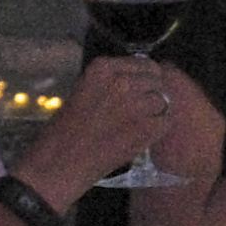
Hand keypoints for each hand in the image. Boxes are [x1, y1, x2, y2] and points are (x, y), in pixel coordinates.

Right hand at [17, 53, 179, 208]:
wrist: (60, 163)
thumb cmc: (64, 130)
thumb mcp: (84, 90)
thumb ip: (110, 82)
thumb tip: (136, 80)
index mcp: (102, 68)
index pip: (143, 63)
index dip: (144, 77)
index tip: (140, 89)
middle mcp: (122, 82)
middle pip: (156, 80)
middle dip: (151, 93)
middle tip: (140, 109)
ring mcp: (136, 105)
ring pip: (164, 100)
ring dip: (156, 111)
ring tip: (140, 124)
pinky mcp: (145, 128)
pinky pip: (165, 122)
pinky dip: (158, 129)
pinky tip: (143, 136)